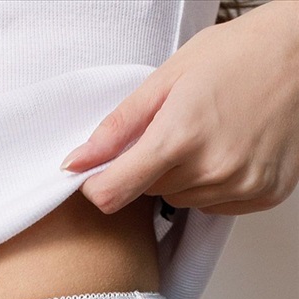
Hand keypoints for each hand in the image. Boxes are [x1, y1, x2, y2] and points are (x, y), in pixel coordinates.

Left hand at [60, 0, 298, 215]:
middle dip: (150, 167)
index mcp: (181, 135)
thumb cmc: (239, 54)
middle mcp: (213, 168)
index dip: (98, 186)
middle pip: (149, 193)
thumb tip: (74, 164)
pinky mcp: (262, 195)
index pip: (113, 194)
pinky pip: (214, 204)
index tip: (98, 174)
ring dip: (183, 176)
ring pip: (181, 200)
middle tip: (176, 128)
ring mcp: (241, 185)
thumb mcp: (166, 78)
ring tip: (208, 134)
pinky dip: (213, 183)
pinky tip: (229, 149)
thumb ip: (116, 128)